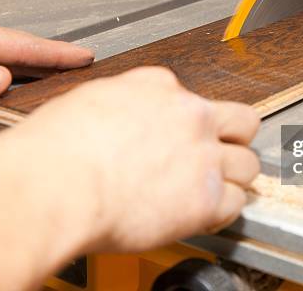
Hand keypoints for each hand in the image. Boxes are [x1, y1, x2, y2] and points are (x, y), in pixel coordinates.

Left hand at [0, 3, 93, 99]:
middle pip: (18, 51)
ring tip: (54, 77)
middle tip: (81, 66)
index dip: (55, 52)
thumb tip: (0, 83)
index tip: (85, 56)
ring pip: (1, 61)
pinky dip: (2, 77)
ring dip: (29, 70)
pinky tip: (4, 86)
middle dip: (51, 58)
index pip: (20, 45)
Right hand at [0, 66, 260, 253]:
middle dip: (234, 141)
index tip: (182, 139)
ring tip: (210, 191)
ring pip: (248, 165)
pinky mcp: (205, 198)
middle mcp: (190, 116)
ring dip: (233, 178)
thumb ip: (125, 106)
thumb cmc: (55, 149)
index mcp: (159, 87)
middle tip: (219, 158)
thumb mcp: (90, 101)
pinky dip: (222, 212)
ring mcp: (202, 156)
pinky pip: (235, 204)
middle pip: (243, 123)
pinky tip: (201, 215)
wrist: (54, 183)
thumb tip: (127, 120)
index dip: (190, 124)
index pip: (195, 100)